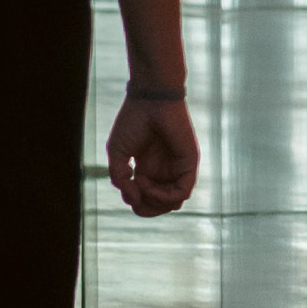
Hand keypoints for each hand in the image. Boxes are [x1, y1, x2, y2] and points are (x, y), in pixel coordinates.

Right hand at [107, 93, 198, 216]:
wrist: (150, 98)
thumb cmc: (133, 121)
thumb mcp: (117, 153)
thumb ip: (120, 178)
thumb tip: (132, 200)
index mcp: (148, 168)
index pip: (147, 198)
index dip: (135, 201)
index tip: (124, 188)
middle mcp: (164, 171)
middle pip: (161, 205)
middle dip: (146, 209)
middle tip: (133, 198)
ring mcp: (178, 169)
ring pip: (173, 203)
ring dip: (155, 203)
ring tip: (140, 187)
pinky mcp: (189, 165)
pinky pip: (182, 192)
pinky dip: (163, 195)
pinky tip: (147, 183)